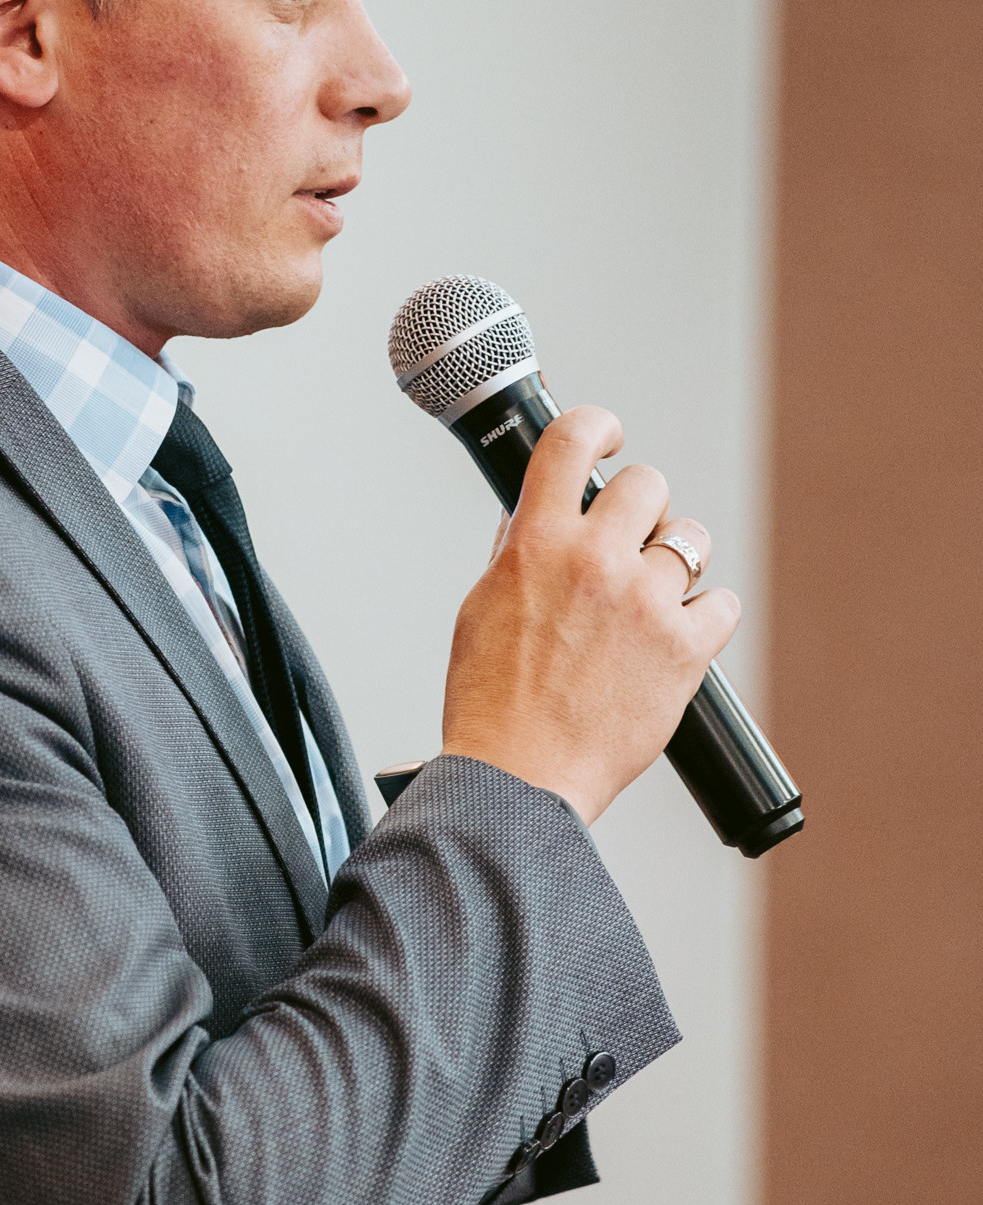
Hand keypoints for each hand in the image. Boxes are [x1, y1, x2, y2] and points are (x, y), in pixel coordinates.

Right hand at [439, 405, 739, 824]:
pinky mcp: (686, 648)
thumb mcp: (482, 607)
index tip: (609, 438)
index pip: (572, 440)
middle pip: (648, 484)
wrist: (520, 778)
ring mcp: (646, 602)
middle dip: (641, 509)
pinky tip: (682, 634)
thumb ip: (517, 552)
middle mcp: (595, 560)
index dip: (598, 426)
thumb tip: (539, 514)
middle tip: (630, 540)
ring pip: (690, 539)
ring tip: (652, 598)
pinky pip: (722, 602)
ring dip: (675, 560)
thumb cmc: (491, 703)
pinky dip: (706, 615)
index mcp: (537, 542)